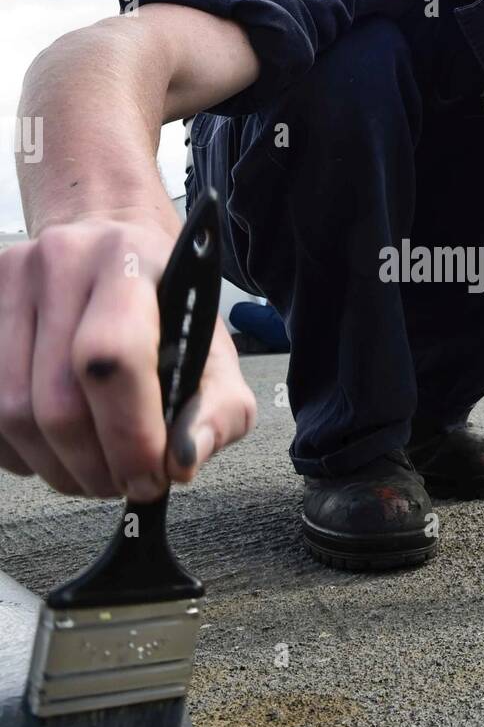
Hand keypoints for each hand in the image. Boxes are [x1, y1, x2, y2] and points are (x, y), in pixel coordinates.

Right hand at [0, 211, 256, 499]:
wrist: (106, 242)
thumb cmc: (165, 303)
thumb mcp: (213, 349)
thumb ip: (219, 409)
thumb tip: (182, 461)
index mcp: (130, 262)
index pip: (113, 356)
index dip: (129, 434)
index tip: (149, 477)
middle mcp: (62, 261)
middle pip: (57, 399)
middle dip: (94, 465)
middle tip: (123, 484)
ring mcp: (9, 282)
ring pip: (12, 413)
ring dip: (56, 467)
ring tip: (94, 472)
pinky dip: (21, 451)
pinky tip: (56, 447)